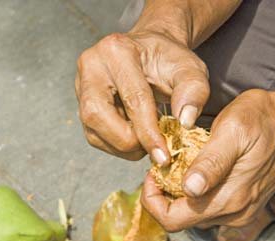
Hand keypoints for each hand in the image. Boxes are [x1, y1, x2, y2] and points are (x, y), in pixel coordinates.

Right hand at [75, 31, 208, 164]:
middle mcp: (91, 66)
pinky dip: (116, 145)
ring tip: (147, 140)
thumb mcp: (189, 69)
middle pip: (98, 115)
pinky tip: (135, 136)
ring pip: (92, 130)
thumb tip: (186, 122)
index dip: (148, 132)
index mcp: (117, 50)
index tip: (164, 156)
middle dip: (127, 141)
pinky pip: (93, 135)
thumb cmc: (169, 61)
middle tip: (153, 148)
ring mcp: (80, 85)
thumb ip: (193, 91)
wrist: (150, 53)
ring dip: (122, 146)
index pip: (132, 99)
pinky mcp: (80, 104)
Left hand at [142, 88, 274, 230]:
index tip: (152, 174)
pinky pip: (208, 209)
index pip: (172, 220)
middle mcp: (234, 213)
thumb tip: (189, 189)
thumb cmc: (262, 119)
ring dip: (178, 195)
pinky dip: (194, 195)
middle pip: (179, 220)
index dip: (152, 200)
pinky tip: (196, 172)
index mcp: (228, 198)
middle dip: (162, 196)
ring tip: (178, 166)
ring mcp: (240, 212)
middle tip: (162, 168)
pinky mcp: (244, 206)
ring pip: (192, 216)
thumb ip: (210, 163)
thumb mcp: (232, 130)